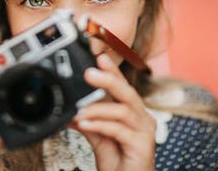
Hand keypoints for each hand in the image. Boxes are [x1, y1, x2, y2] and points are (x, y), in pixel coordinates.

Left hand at [72, 55, 155, 170]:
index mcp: (133, 113)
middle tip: (89, 73)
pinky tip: (85, 124)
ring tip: (79, 110)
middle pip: (127, 92)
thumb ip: (89, 121)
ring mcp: (145, 131)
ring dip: (98, 108)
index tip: (99, 57)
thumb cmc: (117, 162)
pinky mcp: (143, 146)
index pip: (123, 86)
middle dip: (108, 79)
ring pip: (123, 110)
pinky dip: (100, 124)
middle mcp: (143, 118)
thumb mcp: (99, 137)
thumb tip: (72, 108)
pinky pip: (119, 130)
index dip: (112, 71)